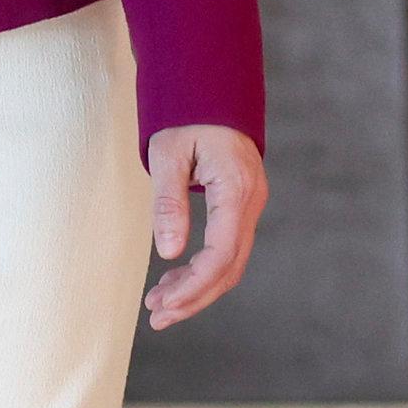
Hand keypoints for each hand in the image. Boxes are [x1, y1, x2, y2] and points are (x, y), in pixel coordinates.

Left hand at [144, 125, 267, 329]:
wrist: (212, 91)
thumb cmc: (187, 117)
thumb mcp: (168, 155)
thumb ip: (169, 203)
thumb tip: (169, 253)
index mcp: (235, 188)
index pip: (221, 254)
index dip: (193, 287)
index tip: (162, 305)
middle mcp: (251, 200)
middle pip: (230, 267)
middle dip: (194, 298)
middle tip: (156, 317)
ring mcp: (250, 204)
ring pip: (231, 262)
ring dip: (197, 288)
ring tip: (159, 303)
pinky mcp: (242, 205)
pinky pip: (228, 247)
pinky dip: (203, 269)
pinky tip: (174, 276)